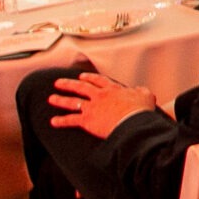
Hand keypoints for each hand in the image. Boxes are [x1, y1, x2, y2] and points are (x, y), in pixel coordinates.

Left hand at [46, 71, 160, 138]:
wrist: (133, 121)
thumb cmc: (140, 110)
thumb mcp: (146, 96)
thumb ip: (141, 91)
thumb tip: (140, 90)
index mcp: (113, 89)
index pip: (98, 80)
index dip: (90, 78)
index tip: (82, 76)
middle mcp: (99, 96)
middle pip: (81, 87)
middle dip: (68, 84)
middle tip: (59, 83)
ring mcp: (92, 107)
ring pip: (73, 101)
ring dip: (61, 100)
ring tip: (51, 98)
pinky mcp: (87, 120)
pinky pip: (71, 120)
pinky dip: (61, 121)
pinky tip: (53, 122)